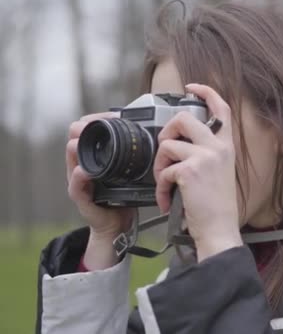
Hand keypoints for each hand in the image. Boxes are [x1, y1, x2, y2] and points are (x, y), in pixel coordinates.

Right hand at [66, 112, 135, 268]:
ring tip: (83, 139)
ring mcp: (79, 180)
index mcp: (95, 156)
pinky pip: (75, 185)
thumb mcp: (129, 172)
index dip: (97, 119)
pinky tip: (84, 172)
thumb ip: (134, 156)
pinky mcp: (80, 197)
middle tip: (102, 122)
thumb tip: (155, 134)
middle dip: (85, 127)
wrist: (118, 225)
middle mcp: (83, 164)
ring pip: (71, 156)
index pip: (88, 129)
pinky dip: (79, 177)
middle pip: (75, 137)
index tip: (114, 114)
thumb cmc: (123, 196)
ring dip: (76, 147)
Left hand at [154, 84, 242, 261]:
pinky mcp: (190, 170)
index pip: (221, 109)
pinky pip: (163, 170)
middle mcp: (218, 147)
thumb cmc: (216, 208)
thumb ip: (206, 154)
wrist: (219, 230)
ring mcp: (205, 157)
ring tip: (165, 183)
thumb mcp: (219, 174)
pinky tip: (167, 200)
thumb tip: (179, 144)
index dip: (206, 92)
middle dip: (167, 131)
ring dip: (160, 165)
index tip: (192, 87)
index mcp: (226, 147)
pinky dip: (160, 187)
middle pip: (184, 118)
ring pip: (168, 144)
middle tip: (165, 151)